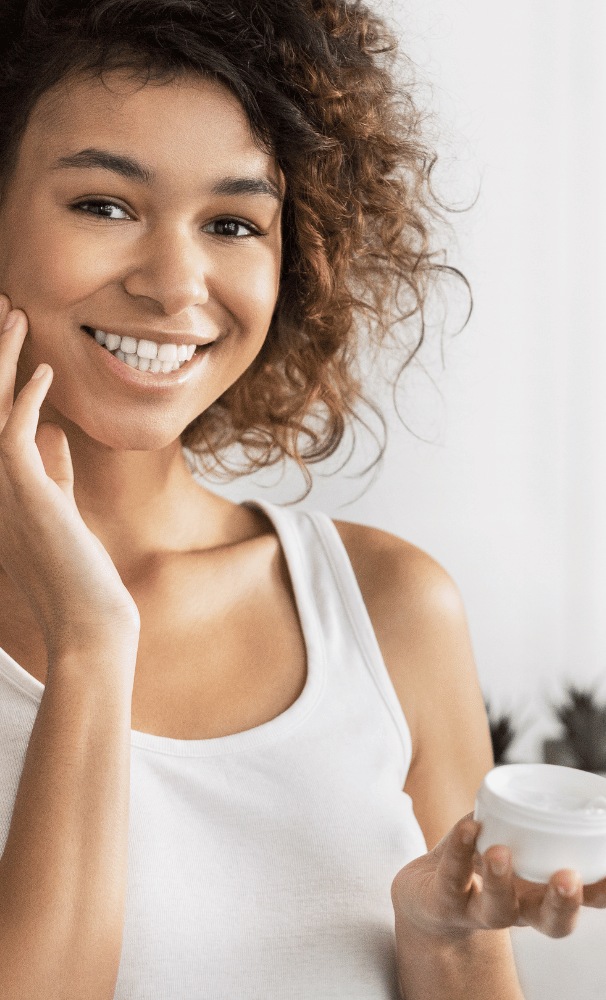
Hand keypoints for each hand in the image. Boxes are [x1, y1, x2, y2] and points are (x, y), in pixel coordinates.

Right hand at [0, 299, 137, 658]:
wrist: (89, 620)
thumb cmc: (77, 570)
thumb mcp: (61, 510)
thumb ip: (53, 474)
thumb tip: (54, 439)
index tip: (6, 328)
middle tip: (2, 303)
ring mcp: (4, 488)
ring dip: (2, 359)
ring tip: (16, 313)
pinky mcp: (28, 496)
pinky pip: (16, 435)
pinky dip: (29, 398)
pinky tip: (47, 368)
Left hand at [391, 814, 605, 941]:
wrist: (423, 895)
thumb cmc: (478, 863)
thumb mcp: (514, 841)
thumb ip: (534, 819)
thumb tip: (562, 787)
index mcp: (542, 895)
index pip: (586, 899)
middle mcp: (517, 910)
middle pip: (549, 921)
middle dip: (563, 903)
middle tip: (568, 877)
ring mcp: (478, 911)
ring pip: (497, 910)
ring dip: (502, 880)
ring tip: (501, 852)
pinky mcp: (442, 902)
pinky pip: (452, 876)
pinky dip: (460, 849)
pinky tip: (469, 828)